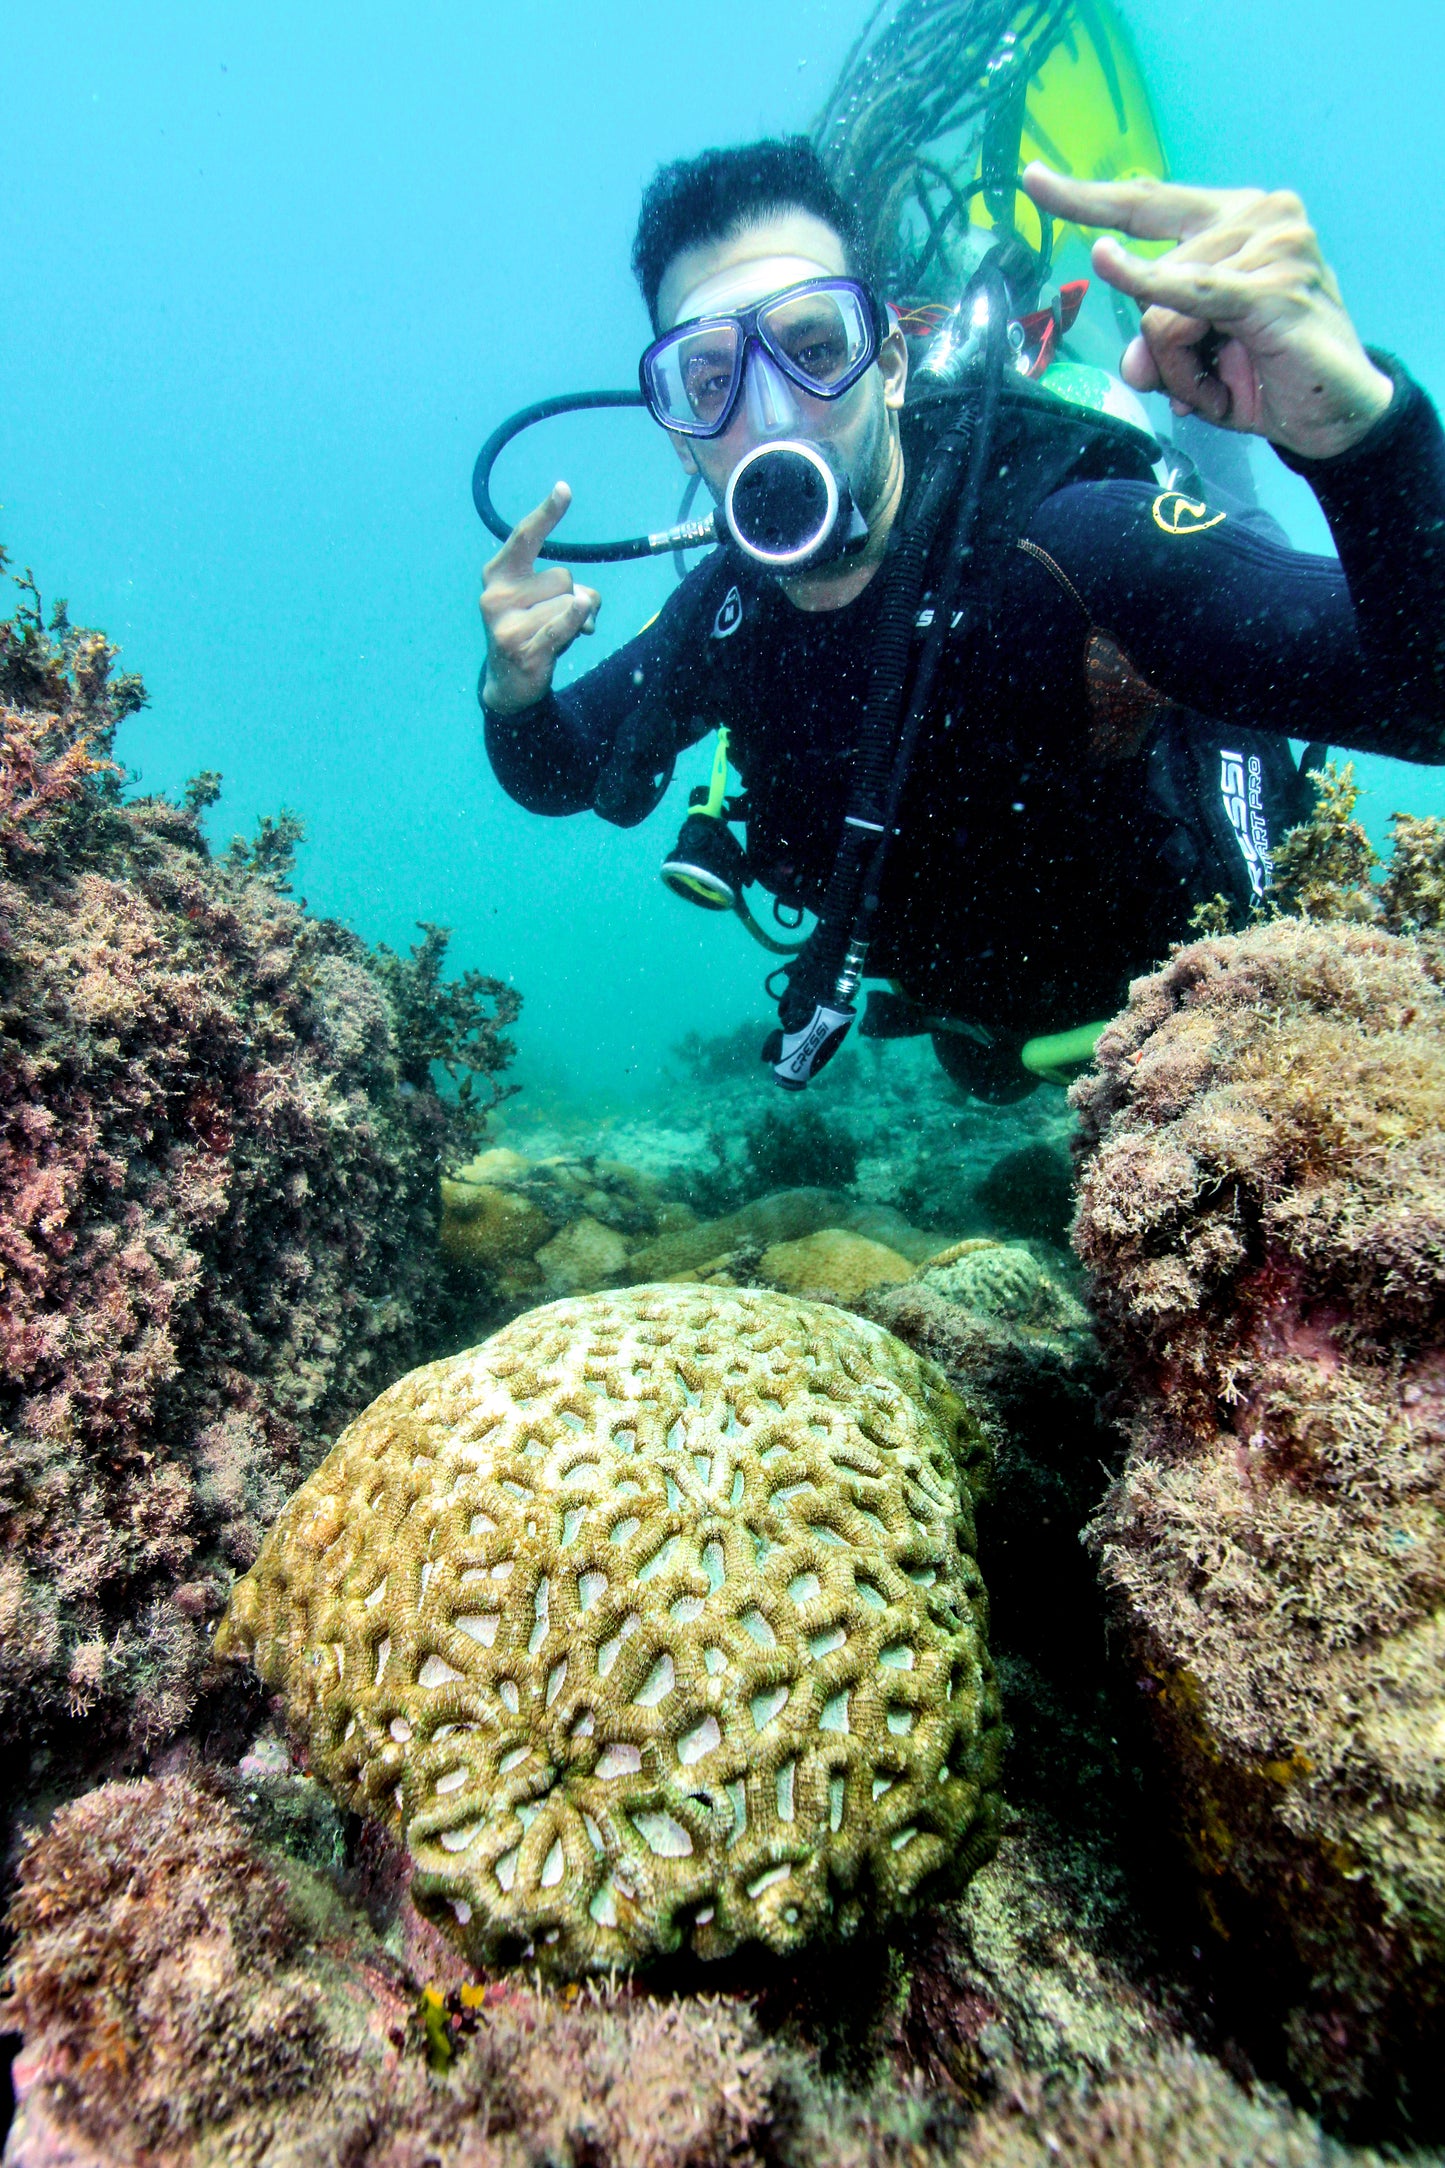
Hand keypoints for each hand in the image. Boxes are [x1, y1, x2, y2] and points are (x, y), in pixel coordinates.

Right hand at [480, 483, 600, 713]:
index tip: (565, 489)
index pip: (525, 537)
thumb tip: (584, 605)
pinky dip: (576, 621)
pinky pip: (561, 625)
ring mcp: (506, 624)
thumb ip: (568, 591)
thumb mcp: (546, 601)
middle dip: (572, 597)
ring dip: (576, 621)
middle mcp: (495, 595)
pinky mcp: (522, 650)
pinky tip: (584, 623)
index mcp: (498, 575)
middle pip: (564, 578)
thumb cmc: (532, 629)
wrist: (508, 682)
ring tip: (555, 637)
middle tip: (556, 620)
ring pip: (569, 604)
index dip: (547, 514)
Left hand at [1022, 165, 1393, 459]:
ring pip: (1163, 312)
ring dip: (1184, 368)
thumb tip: (1134, 358)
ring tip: (1233, 380)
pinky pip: (1188, 297)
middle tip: (1206, 382)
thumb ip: (1152, 346)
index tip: (1032, 179)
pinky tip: (1108, 261)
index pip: (1146, 203)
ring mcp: (1273, 244)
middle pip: (1148, 280)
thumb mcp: (1193, 362)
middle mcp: (1255, 214)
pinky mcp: (1275, 288)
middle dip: (1162, 351)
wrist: (1337, 413)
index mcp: (1229, 217)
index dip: (1086, 197)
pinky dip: (1148, 288)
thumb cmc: (1265, 373)